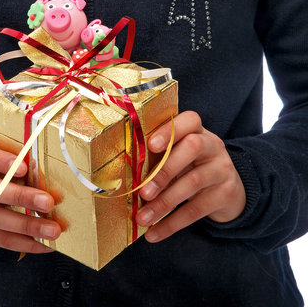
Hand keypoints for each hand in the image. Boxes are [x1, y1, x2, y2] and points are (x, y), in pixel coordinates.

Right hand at [0, 141, 60, 252]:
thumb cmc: (1, 171)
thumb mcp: (10, 162)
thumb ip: (26, 168)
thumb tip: (49, 186)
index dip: (0, 160)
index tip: (24, 167)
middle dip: (21, 197)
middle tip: (48, 203)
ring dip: (27, 225)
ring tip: (53, 230)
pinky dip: (23, 243)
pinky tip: (44, 245)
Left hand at [136, 111, 245, 242]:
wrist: (230, 189)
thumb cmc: (191, 166)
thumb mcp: (179, 155)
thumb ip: (159, 157)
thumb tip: (125, 175)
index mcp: (197, 130)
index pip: (189, 120)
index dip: (169, 131)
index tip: (150, 145)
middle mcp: (213, 146)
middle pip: (192, 148)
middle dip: (164, 170)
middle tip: (143, 192)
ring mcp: (222, 169)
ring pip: (192, 182)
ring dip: (163, 203)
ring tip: (142, 218)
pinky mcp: (225, 194)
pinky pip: (196, 210)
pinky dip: (172, 223)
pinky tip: (154, 234)